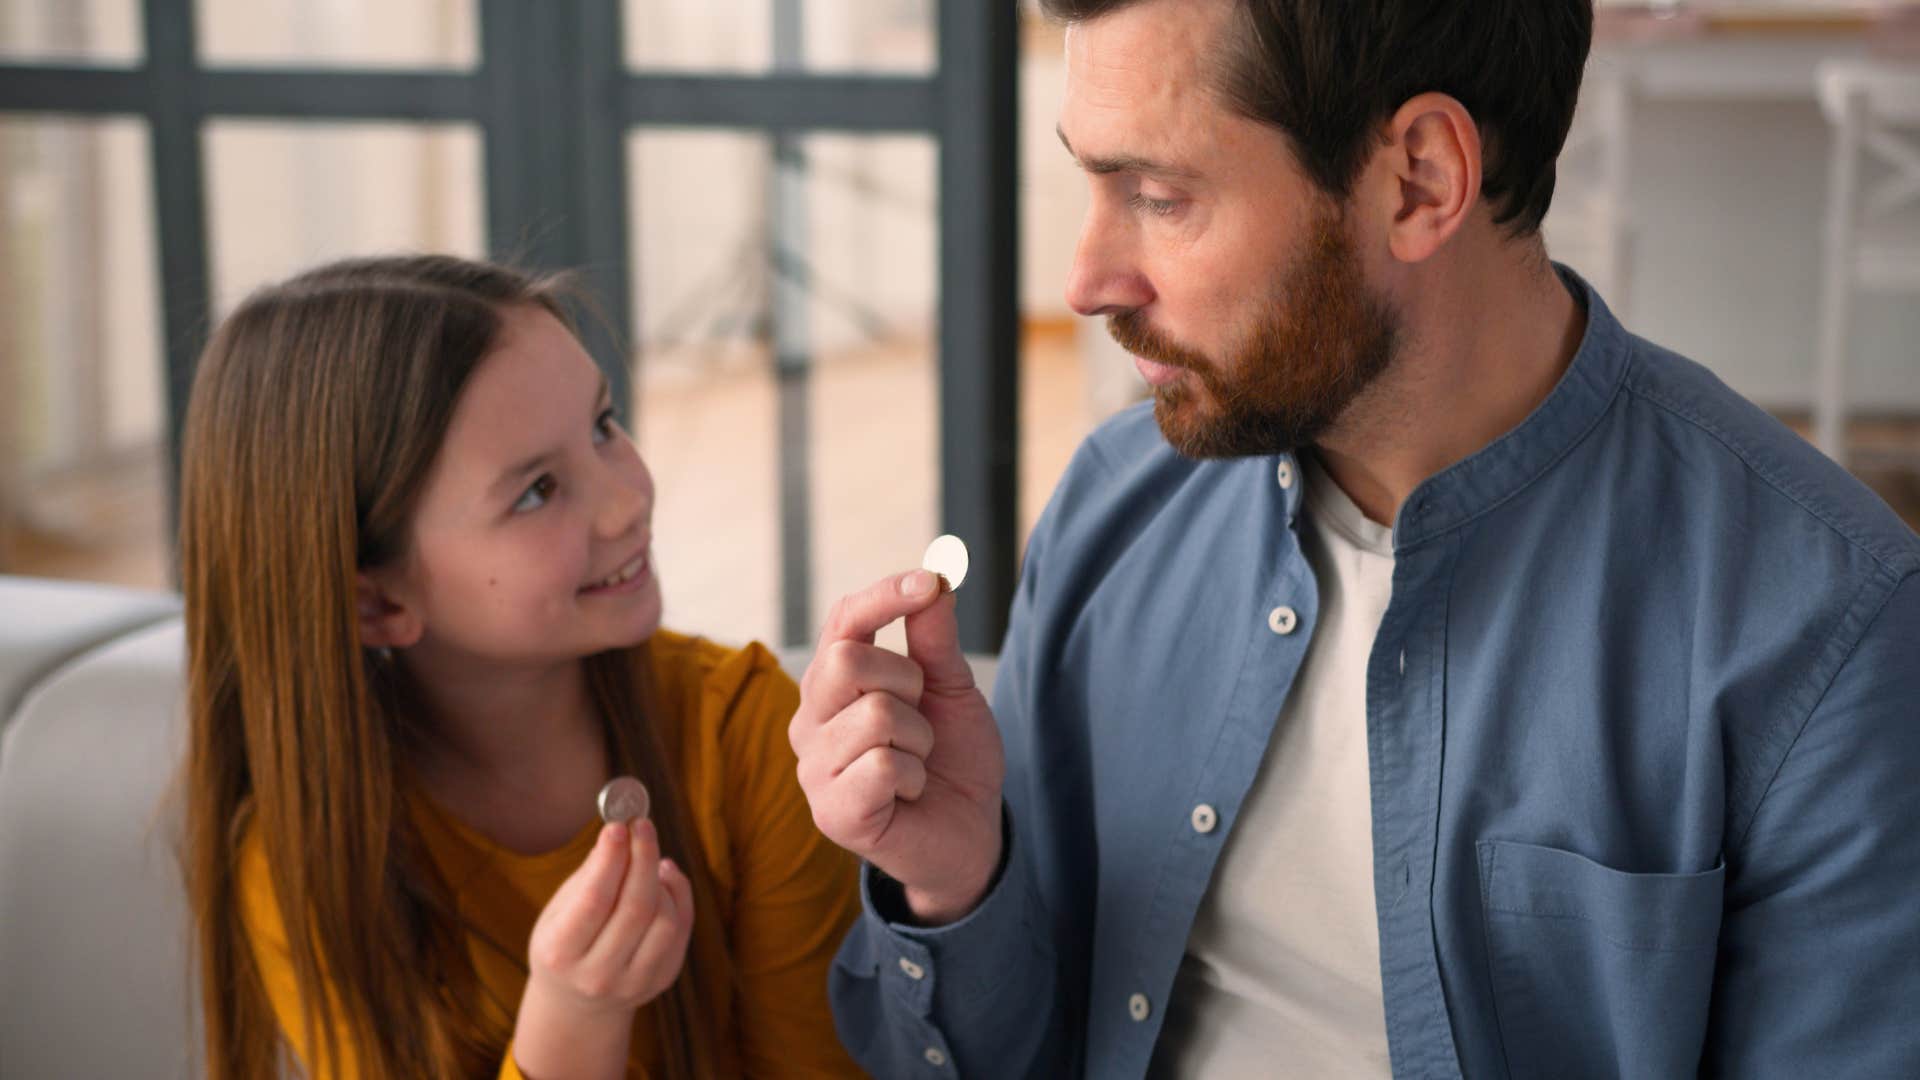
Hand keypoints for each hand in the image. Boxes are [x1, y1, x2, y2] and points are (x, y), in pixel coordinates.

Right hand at [511, 820, 693, 1077]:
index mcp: (560, 953)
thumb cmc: (565, 942)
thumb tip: (619, 834)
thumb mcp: (558, 912)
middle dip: (643, 857)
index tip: (619, 825)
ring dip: (660, 878)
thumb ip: (588, 877)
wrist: (577, 1005)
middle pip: (636, 908)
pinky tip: (663, 876)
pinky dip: (677, 894)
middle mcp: (597, 975)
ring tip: (648, 858)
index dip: (610, 859)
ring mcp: (634, 983)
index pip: (593, 900)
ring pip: (664, 919)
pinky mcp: (662, 980)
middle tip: (643, 825)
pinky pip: (681, 929)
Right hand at [790, 569, 1005, 923]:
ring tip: (916, 763)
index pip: (844, 619)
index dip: (885, 595)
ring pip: (876, 716)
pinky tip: (909, 795)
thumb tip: (933, 579)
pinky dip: (915, 777)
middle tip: (921, 718)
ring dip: (920, 740)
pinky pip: (881, 767)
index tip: (929, 582)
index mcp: (833, 681)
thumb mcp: (951, 689)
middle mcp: (810, 719)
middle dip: (907, 682)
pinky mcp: (830, 812)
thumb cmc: (951, 758)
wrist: (969, 833)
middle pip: (847, 659)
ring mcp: (813, 767)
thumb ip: (935, 638)